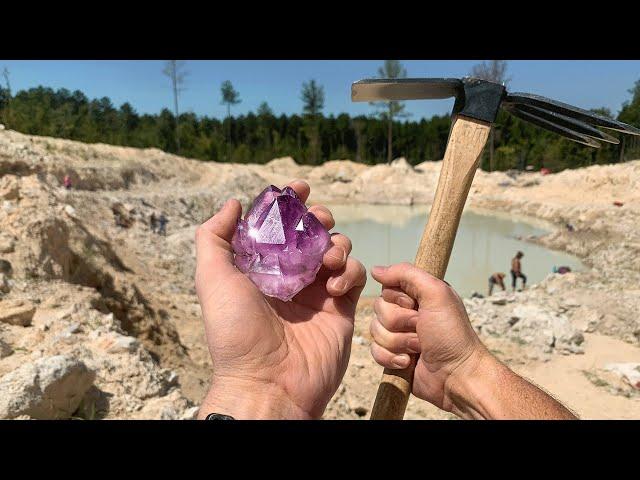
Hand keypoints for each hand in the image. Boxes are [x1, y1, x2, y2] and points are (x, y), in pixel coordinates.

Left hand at [196, 180, 365, 418]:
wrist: (268, 384)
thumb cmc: (236, 332)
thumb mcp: (212, 279)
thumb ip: (214, 237)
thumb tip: (234, 203)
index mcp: (261, 267)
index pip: (279, 226)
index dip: (290, 203)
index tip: (300, 187)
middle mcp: (290, 276)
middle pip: (312, 233)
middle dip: (319, 218)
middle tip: (319, 219)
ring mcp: (316, 292)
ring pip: (337, 249)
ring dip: (336, 243)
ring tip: (326, 260)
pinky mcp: (341, 308)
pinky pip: (354, 275)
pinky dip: (350, 270)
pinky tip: (334, 284)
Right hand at [369, 263, 576, 418]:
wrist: (456, 375)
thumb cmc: (452, 334)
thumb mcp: (436, 293)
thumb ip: (406, 273)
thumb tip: (376, 270)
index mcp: (418, 295)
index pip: (387, 287)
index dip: (398, 299)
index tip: (417, 307)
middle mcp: (407, 313)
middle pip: (379, 309)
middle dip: (400, 323)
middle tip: (421, 330)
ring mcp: (399, 335)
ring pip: (375, 331)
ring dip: (398, 342)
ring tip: (419, 348)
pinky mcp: (393, 356)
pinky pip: (375, 351)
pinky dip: (391, 358)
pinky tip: (409, 362)